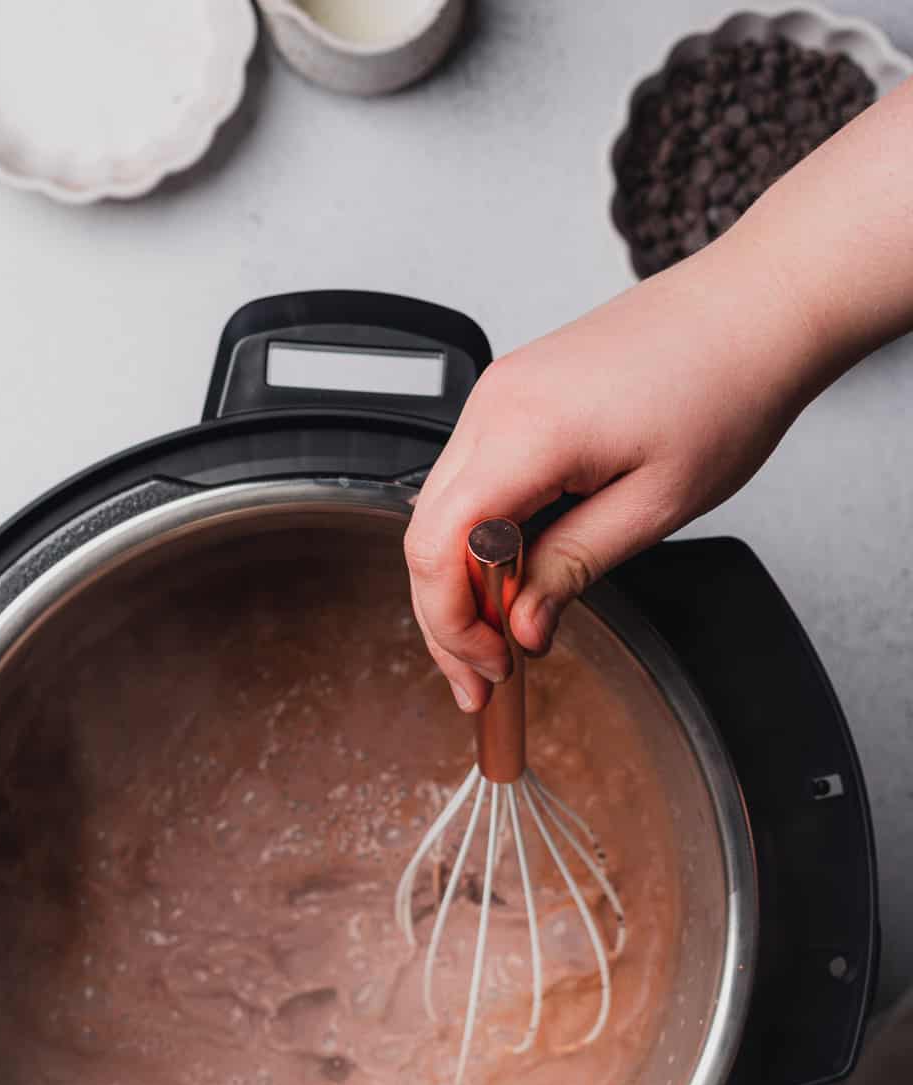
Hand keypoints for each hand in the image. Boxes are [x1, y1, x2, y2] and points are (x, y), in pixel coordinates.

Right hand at [405, 236, 818, 709]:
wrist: (754, 309)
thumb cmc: (724, 387)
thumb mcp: (654, 506)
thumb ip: (571, 569)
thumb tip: (520, 628)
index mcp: (525, 431)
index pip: (438, 548)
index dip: (451, 625)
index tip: (490, 670)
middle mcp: (494, 405)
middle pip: (426, 536)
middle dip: (447, 619)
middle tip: (485, 679)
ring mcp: (499, 395)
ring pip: (441, 512)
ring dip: (461, 582)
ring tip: (502, 637)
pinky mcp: (515, 396)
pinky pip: (471, 482)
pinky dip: (480, 540)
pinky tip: (514, 578)